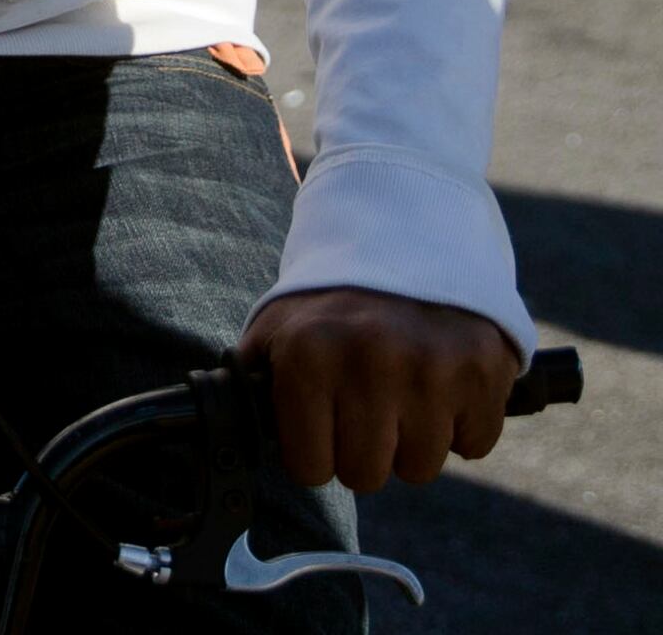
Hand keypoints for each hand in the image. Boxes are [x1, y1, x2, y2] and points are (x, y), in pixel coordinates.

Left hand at [242, 286, 523, 491]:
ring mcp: (433, 369)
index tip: (320, 431)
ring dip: (411, 444)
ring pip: (420, 468)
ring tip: (401, 396)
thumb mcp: (275, 331)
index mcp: (309, 355)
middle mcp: (370, 362)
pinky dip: (461, 428)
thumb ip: (251, 384)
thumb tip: (234, 434)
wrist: (405, 240)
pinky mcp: (483, 372)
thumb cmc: (331, 304)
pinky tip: (442, 388)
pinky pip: (474, 446)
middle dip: (361, 454)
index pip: (310, 469)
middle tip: (363, 413)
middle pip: (366, 476)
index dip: (314, 456)